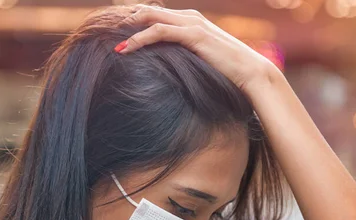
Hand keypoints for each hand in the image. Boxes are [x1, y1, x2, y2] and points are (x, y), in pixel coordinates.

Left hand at [117, 5, 279, 95]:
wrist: (252, 73)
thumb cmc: (228, 72)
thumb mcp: (201, 62)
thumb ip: (184, 58)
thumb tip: (167, 71)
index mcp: (190, 21)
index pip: (155, 14)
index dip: (132, 21)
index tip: (113, 33)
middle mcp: (189, 17)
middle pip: (148, 10)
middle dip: (124, 19)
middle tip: (103, 31)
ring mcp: (191, 24)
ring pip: (150, 17)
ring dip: (127, 27)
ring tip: (108, 38)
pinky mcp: (193, 35)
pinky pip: (158, 32)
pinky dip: (139, 39)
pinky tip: (124, 49)